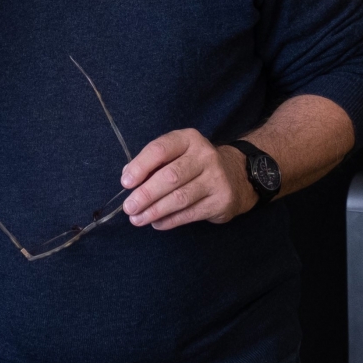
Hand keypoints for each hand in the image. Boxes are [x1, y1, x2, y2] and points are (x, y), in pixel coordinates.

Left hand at [120, 129, 255, 228]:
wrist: (236, 175)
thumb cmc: (195, 165)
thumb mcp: (178, 154)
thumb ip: (154, 163)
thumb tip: (128, 177)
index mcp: (189, 139)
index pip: (161, 149)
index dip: (140, 166)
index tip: (126, 182)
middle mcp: (205, 156)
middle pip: (170, 176)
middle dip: (145, 194)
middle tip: (129, 208)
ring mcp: (216, 178)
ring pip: (179, 198)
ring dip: (155, 211)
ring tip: (138, 219)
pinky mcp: (221, 200)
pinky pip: (190, 213)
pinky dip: (170, 221)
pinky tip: (157, 223)